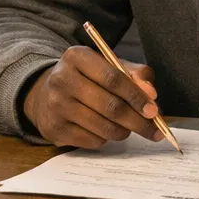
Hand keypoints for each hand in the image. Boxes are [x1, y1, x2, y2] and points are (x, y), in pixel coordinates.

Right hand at [22, 45, 160, 148]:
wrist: (45, 93)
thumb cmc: (87, 78)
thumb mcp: (108, 65)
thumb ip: (134, 75)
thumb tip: (151, 95)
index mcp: (77, 57)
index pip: (113, 78)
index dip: (136, 96)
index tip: (153, 110)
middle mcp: (62, 79)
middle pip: (110, 106)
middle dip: (137, 121)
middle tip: (154, 129)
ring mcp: (55, 106)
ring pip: (103, 127)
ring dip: (124, 131)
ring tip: (129, 127)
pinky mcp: (54, 129)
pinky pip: (92, 141)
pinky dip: (106, 139)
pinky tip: (105, 129)